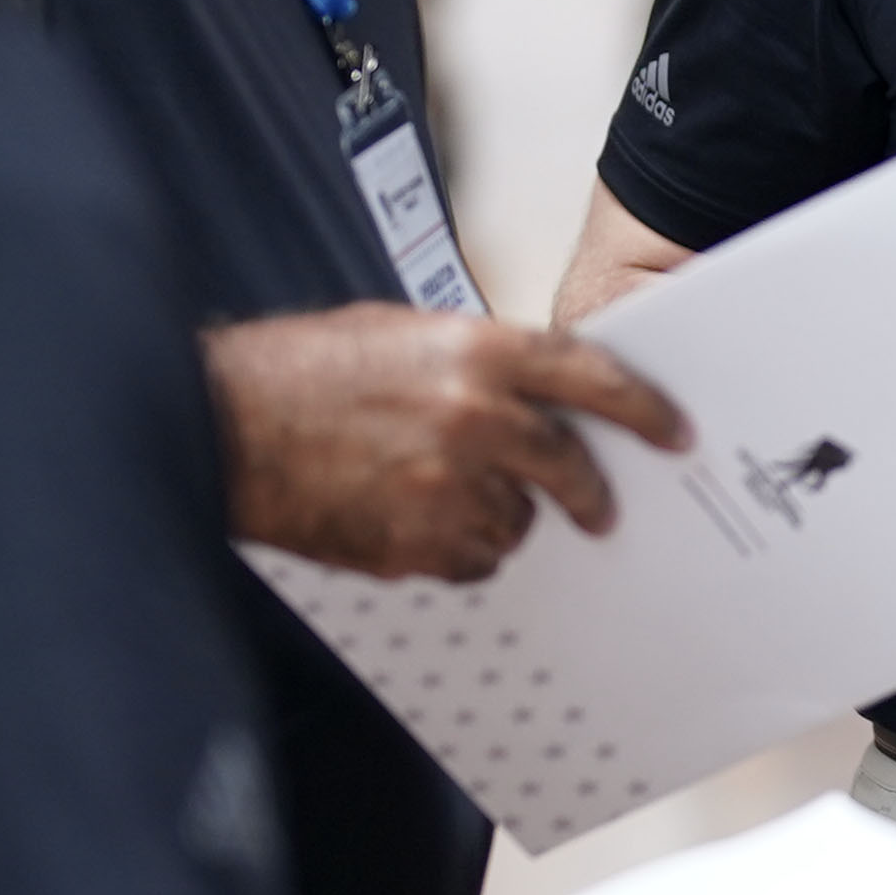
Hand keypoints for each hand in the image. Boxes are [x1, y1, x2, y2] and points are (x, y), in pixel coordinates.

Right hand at [208, 306, 690, 582]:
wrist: (222, 427)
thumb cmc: (300, 373)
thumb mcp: (399, 334)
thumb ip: (475, 361)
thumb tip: (531, 394)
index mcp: (473, 351)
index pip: (589, 376)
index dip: (642, 407)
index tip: (673, 433)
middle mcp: (472, 417)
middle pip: (569, 464)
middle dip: (592, 492)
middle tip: (601, 510)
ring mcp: (445, 486)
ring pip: (518, 522)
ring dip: (499, 517)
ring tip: (439, 494)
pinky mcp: (413, 544)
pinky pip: (471, 560)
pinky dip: (457, 550)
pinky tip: (412, 523)